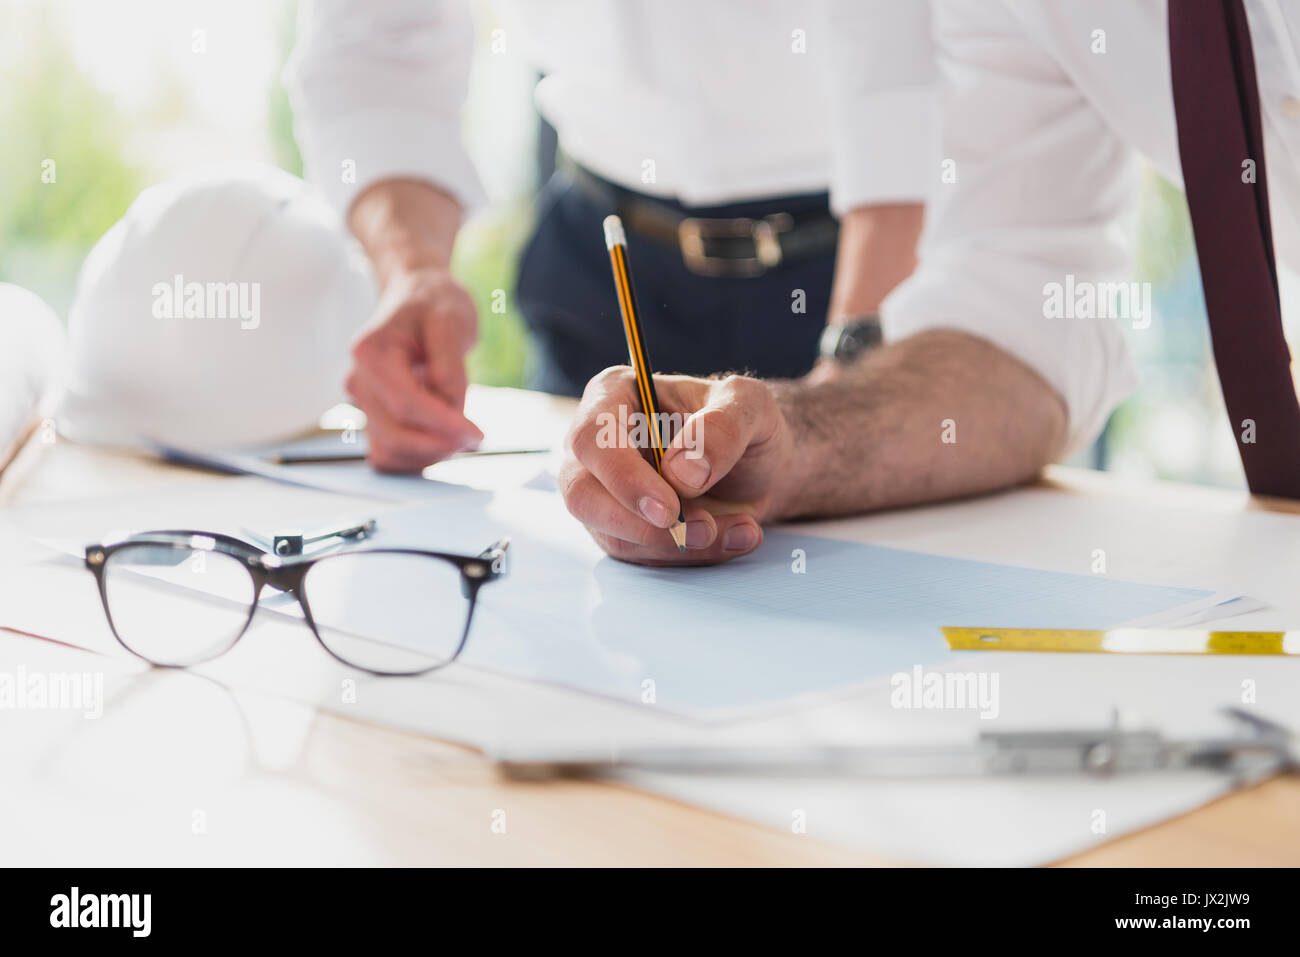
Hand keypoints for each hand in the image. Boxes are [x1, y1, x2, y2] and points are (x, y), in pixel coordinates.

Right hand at [345, 266, 483, 471]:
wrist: (417, 297)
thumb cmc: (434, 304)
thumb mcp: (452, 321)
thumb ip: (450, 365)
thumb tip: (451, 406)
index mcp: (371, 352)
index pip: (405, 403)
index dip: (443, 425)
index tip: (477, 435)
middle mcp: (358, 380)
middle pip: (395, 434)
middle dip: (439, 444)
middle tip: (476, 438)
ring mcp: (362, 403)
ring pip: (390, 451)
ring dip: (430, 454)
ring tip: (461, 432)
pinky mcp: (372, 419)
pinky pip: (389, 455)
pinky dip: (418, 457)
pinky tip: (443, 439)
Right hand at [559, 368, 795, 564]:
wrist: (760, 464)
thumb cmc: (744, 422)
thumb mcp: (751, 405)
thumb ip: (722, 428)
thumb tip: (683, 471)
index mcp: (615, 395)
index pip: (593, 439)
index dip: (623, 478)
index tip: (668, 508)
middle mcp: (597, 445)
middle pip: (583, 495)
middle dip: (642, 524)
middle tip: (703, 530)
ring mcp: (604, 490)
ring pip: (615, 535)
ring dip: (679, 543)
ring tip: (740, 529)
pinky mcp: (622, 528)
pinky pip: (643, 555)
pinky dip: (691, 554)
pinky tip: (735, 535)